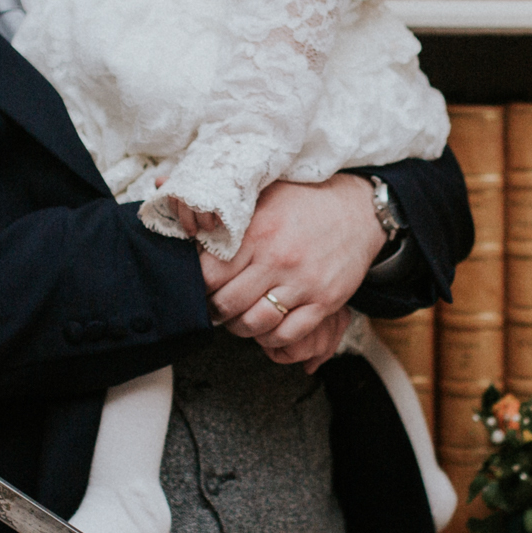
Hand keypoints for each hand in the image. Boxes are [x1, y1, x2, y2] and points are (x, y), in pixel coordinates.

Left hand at [202, 175, 381, 367]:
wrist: (359, 211)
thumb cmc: (305, 201)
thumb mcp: (264, 194)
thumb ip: (229, 211)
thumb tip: (173, 202)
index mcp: (258, 232)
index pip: (209, 273)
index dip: (199, 284)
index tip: (202, 284)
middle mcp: (278, 259)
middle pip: (227, 303)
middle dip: (215, 310)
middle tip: (216, 306)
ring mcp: (302, 283)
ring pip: (255, 324)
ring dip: (240, 328)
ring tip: (239, 318)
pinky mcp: (324, 301)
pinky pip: (288, 334)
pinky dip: (271, 338)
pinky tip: (267, 327)